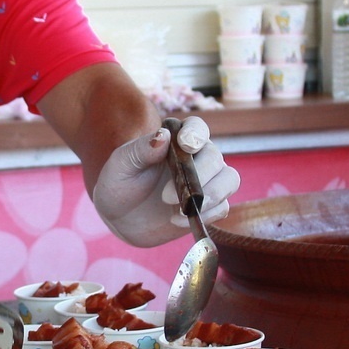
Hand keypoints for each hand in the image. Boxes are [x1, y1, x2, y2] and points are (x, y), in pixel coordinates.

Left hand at [92, 116, 239, 246]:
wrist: (120, 217)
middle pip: (216, 157)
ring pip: (229, 180)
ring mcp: (206, 182)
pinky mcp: (209, 207)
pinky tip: (177, 220)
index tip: (186, 145)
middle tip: (166, 197)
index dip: (196, 134)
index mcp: (176, 139)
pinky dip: (205, 215)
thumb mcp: (122, 164)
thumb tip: (163, 135)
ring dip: (212, 195)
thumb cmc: (120, 183)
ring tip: (181, 210)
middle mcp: (197, 157)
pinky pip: (222, 207)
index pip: (197, 127)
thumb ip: (141, 149)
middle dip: (199, 175)